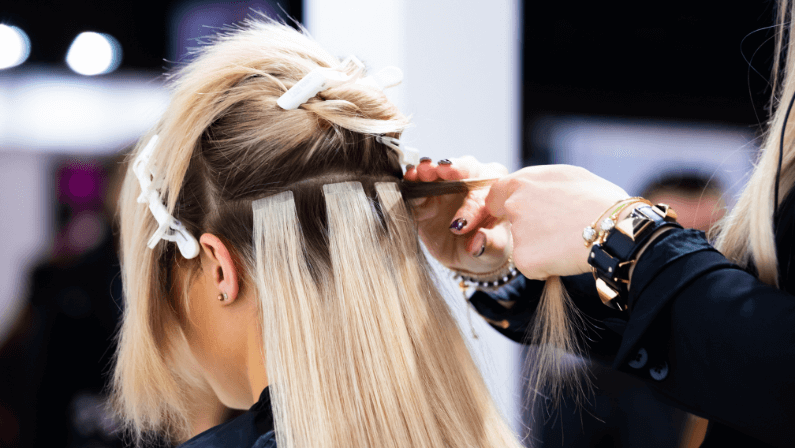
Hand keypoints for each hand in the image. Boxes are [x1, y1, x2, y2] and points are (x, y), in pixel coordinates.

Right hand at [404, 157, 510, 274]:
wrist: (468, 254)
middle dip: (451, 169)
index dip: (471, 207)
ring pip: (439, 171)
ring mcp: (446, 187)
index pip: (486, 192)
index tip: (461, 224)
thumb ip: (490, 245)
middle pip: (464, 168)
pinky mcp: (425, 198)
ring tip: (420, 172)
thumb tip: (478, 243)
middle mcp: (472, 182)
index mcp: (495, 190)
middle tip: (441, 170)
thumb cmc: (488, 245)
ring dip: (429, 170)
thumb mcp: (495, 250)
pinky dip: (413, 183)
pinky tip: (409, 181)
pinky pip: (418, 186)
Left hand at [485, 165, 629, 278]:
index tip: (516, 213)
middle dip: (528, 227)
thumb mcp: (569, 177)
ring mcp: (518, 233)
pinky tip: (566, 257)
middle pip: (511, 221)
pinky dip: (545, 266)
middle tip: (556, 230)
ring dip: (540, 247)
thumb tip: (536, 190)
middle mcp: (514, 205)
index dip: (504, 205)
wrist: (615, 229)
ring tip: (568, 242)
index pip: (496, 195)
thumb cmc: (600, 200)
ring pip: (523, 244)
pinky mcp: (524, 259)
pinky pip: (531, 266)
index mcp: (522, 181)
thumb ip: (542, 184)